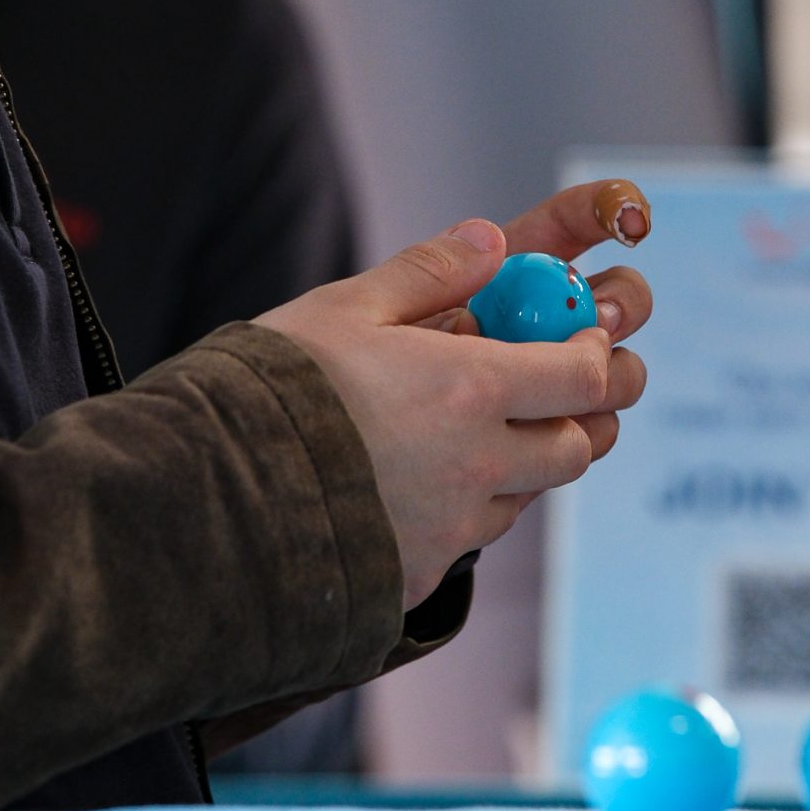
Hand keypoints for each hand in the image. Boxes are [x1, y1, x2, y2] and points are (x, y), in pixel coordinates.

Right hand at [258, 183, 651, 609]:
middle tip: (544, 393)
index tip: (577, 341)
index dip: (593, 356)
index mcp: (472, 388)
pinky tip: (420, 485)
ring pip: (526, 496)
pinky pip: (469, 539)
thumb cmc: (277, 389)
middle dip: (573, 418)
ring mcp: (454, 526)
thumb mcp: (346, 308)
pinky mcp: (421, 571)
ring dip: (519, 465)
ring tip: (470, 434)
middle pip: (575, 448)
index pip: (584, 376)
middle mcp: (480, 463)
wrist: (216, 494)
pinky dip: (465, 510)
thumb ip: (427, 271)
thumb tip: (491, 239)